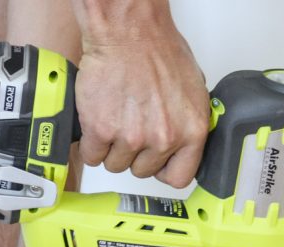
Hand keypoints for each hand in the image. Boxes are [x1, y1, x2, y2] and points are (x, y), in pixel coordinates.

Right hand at [73, 7, 209, 186]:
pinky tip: (98, 122)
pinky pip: (92, 155)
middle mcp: (164, 138)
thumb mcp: (192, 90)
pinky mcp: (101, 132)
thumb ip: (187, 123)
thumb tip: (182, 143)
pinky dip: (91, 143)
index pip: (179, 177)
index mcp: (192, 130)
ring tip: (115, 118)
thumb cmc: (158, 51)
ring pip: (115, 164)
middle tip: (131, 126)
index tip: (155, 161)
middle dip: (134, 153)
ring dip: (111, 147)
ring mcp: (132, 137)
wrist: (127, 33)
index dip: (163, 168)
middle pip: (142, 171)